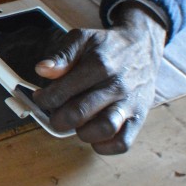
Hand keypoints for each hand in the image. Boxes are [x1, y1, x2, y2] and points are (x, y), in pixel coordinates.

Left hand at [32, 2, 166, 154]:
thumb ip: (61, 55)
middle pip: (79, 114)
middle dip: (58, 119)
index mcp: (99, 65)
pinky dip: (104, 146)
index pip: (61, 92)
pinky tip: (93, 134)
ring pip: (104, 129)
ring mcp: (130, 103)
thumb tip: (41, 70)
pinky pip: (123, 143)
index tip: (41, 97)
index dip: (44, 99)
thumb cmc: (107, 45)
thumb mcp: (82, 38)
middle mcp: (116, 86)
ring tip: (77, 123)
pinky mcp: (140, 117)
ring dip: (82, 133)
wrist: (143, 46)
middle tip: (55, 114)